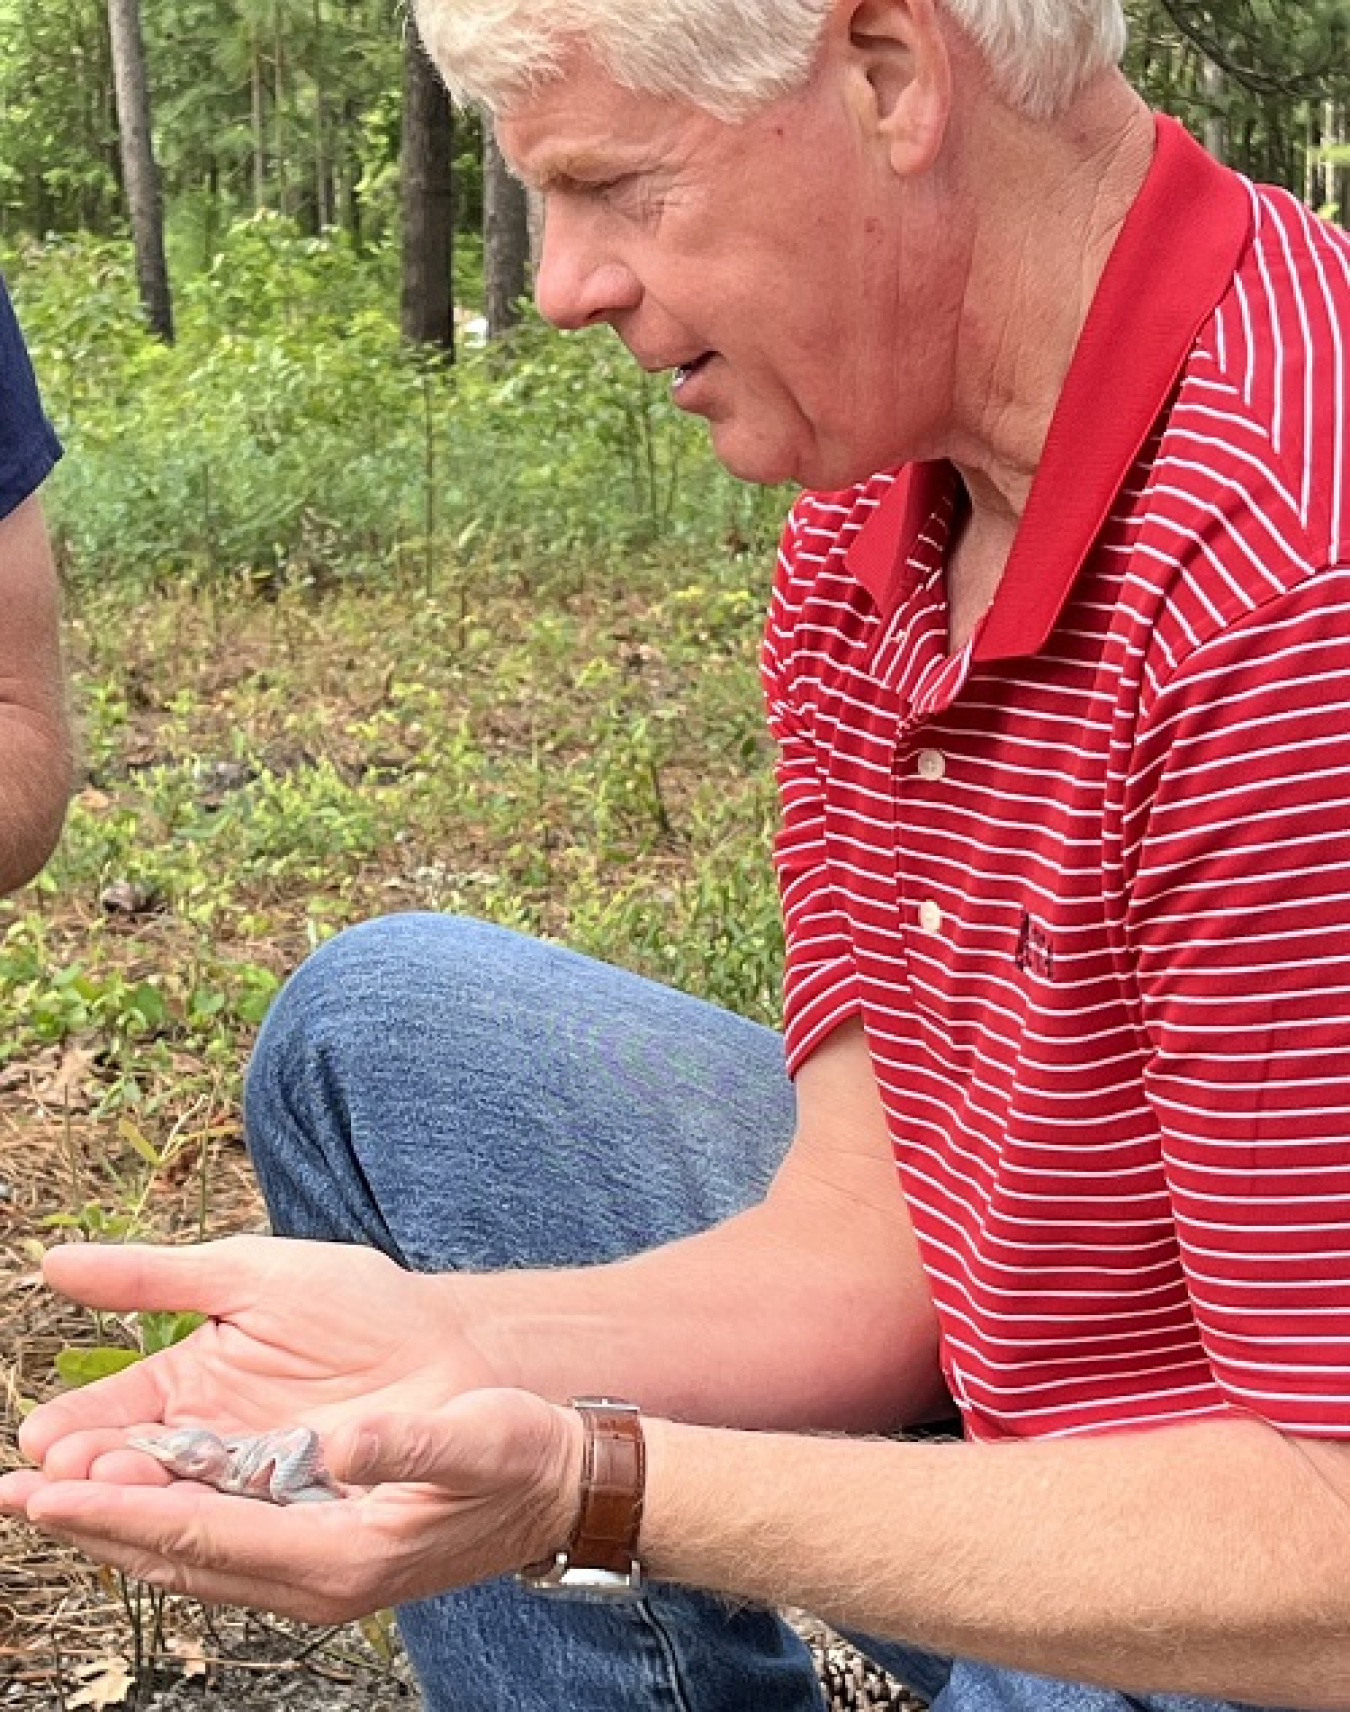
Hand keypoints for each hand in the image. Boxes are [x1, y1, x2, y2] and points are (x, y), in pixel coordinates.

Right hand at [3, 1234, 494, 1486]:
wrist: (456, 1348)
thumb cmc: (359, 1302)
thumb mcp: (253, 1274)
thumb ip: (156, 1276)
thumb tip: (53, 1262)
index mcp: (183, 1386)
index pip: (111, 1417)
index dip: (76, 1431)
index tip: (46, 1440)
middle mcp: (207, 1447)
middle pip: (132, 1476)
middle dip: (91, 1481)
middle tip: (56, 1482)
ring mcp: (250, 1489)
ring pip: (180, 1511)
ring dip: (138, 1510)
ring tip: (104, 1495)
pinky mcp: (297, 1521)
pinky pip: (245, 1534)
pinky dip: (210, 1531)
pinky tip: (180, 1525)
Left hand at [5, 1389, 583, 1621]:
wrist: (555, 1490)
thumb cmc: (518, 1459)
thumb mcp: (474, 1441)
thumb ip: (404, 1444)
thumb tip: (337, 1441)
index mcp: (340, 1558)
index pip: (207, 1538)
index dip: (125, 1514)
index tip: (54, 1488)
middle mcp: (313, 1575)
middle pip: (180, 1556)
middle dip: (94, 1526)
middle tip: (17, 1494)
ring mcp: (312, 1567)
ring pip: (192, 1552)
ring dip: (118, 1525)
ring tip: (51, 1494)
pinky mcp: (316, 1546)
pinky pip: (221, 1538)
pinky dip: (166, 1517)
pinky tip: (138, 1490)